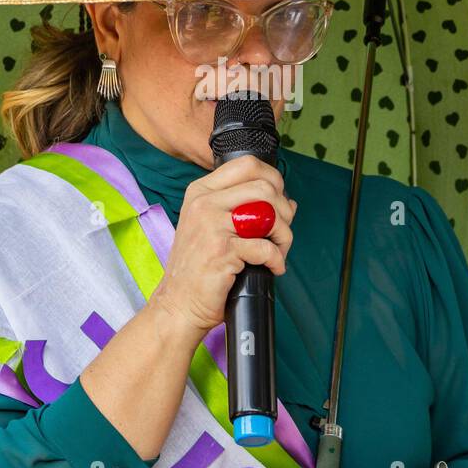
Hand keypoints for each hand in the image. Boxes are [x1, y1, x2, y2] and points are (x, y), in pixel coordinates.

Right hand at [148, 153, 295, 341]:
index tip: (279, 202)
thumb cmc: (199, 267)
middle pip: (264, 187)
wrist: (178, 303)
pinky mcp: (221, 250)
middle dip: (284, 211)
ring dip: (284, 235)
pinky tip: (272, 268)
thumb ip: (245, 208)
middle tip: (281, 232)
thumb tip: (288, 202)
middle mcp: (204, 203)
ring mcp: (211, 225)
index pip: (247, 164)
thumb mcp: (213, 227)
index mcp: (201, 191)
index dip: (273, 179)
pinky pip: (266, 247)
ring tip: (278, 251)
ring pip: (269, 214)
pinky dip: (277, 260)